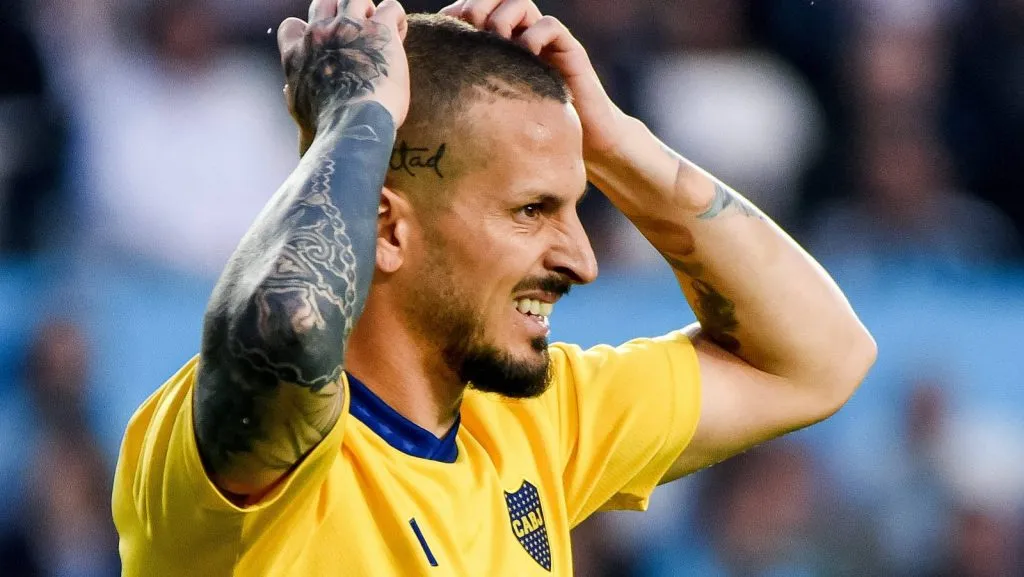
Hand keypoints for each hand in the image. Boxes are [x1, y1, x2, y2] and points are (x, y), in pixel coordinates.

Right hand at [278, 0, 409, 152]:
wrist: (353, 126)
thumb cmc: (327, 128)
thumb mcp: (301, 113)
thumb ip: (294, 96)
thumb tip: (287, 90)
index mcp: (297, 54)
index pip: (292, 27)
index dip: (310, 32)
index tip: (326, 46)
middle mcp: (320, 34)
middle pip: (325, 3)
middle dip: (340, 14)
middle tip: (356, 35)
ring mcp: (349, 27)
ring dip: (368, 11)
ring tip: (379, 32)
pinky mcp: (380, 30)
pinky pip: (391, 7)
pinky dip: (397, 17)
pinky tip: (399, 35)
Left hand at [439, 0, 625, 160]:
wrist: (585, 145)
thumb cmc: (532, 134)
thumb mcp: (492, 112)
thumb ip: (469, 95)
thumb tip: (426, 92)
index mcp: (500, 46)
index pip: (474, 9)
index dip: (456, 11)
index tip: (443, 30)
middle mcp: (522, 36)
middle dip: (476, 6)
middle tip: (468, 29)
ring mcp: (546, 42)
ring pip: (520, 2)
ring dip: (501, 17)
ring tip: (496, 42)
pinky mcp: (569, 52)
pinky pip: (549, 25)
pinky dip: (533, 34)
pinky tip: (526, 57)